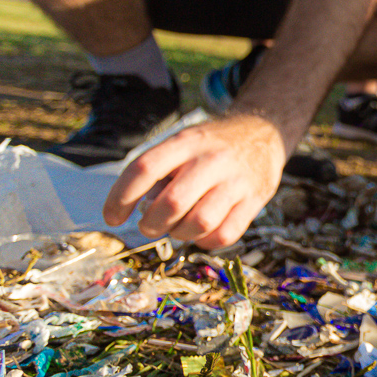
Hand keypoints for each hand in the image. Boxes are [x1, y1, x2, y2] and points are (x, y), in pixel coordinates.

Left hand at [103, 114, 287, 249]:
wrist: (263, 134)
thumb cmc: (211, 146)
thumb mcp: (183, 143)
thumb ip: (160, 172)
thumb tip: (141, 210)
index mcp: (187, 142)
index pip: (145, 168)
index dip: (121, 197)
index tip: (112, 217)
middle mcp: (213, 160)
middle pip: (172, 202)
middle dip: (151, 224)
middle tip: (149, 226)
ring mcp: (237, 181)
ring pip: (200, 222)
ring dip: (179, 234)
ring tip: (177, 227)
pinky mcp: (255, 200)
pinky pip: (225, 235)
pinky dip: (205, 241)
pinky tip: (200, 232)